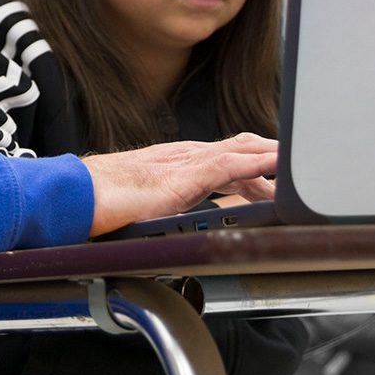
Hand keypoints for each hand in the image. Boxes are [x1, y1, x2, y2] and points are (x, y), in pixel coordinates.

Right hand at [79, 134, 277, 236]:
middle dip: (269, 157)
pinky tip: (278, 165)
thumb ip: (159, 206)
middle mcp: (182, 155)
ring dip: (272, 156)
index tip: (271, 177)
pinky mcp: (184, 174)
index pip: (223, 156)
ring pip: (241, 150)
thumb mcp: (139, 204)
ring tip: (299, 166)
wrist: (75, 195)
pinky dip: (258, 162)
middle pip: (239, 148)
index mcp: (172, 162)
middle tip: (294, 176)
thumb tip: (167, 226)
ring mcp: (184, 161)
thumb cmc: (97, 201)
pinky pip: (231, 163)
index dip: (252, 162)